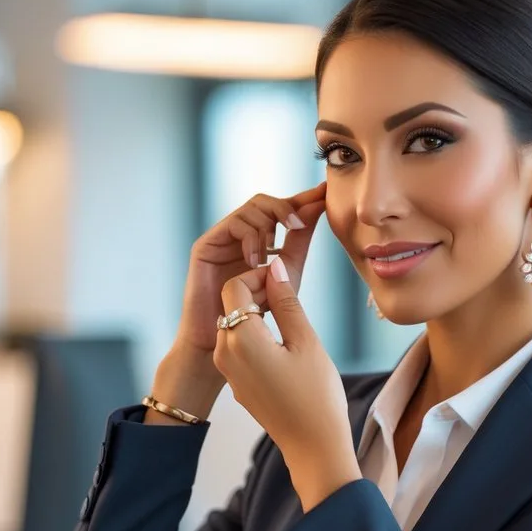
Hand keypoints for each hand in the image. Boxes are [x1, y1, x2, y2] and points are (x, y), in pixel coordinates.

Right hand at [175, 182, 326, 355]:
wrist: (225, 339)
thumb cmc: (255, 313)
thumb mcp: (285, 273)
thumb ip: (298, 243)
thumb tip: (318, 209)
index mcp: (261, 239)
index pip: (283, 209)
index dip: (304, 198)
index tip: (325, 191)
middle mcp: (241, 234)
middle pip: (266, 201)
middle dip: (286, 207)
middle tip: (299, 224)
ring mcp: (222, 238)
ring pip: (251, 209)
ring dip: (268, 227)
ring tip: (273, 254)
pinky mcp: (206, 245)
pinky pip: (234, 225)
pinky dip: (250, 238)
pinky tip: (256, 261)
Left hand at [213, 257, 361, 510]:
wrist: (312, 446)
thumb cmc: (316, 395)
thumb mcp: (306, 341)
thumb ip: (286, 300)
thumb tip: (275, 266)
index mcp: (241, 338)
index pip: (235, 286)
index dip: (259, 276)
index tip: (285, 281)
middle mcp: (225, 352)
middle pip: (231, 304)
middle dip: (256, 293)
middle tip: (289, 296)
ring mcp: (228, 370)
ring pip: (234, 325)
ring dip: (256, 314)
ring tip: (289, 318)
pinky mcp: (237, 383)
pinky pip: (239, 347)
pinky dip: (256, 335)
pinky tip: (283, 344)